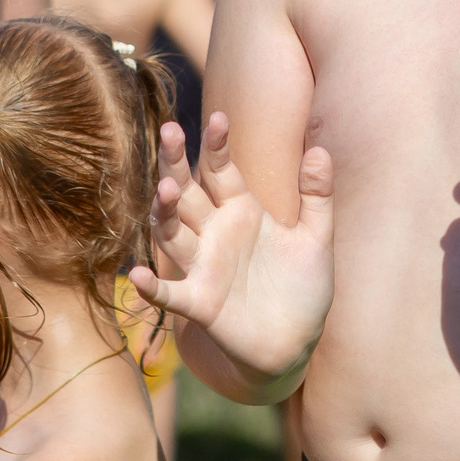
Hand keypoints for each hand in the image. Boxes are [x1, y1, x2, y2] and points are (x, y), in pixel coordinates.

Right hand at [128, 113, 333, 386]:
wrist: (298, 343)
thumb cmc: (302, 288)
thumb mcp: (316, 238)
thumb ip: (317, 196)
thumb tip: (321, 149)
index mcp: (241, 211)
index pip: (222, 170)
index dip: (218, 145)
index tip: (219, 117)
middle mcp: (215, 233)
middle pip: (187, 191)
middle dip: (176, 163)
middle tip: (169, 130)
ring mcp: (203, 267)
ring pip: (173, 232)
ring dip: (164, 212)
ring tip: (165, 189)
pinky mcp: (200, 304)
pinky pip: (171, 293)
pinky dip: (153, 286)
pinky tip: (138, 274)